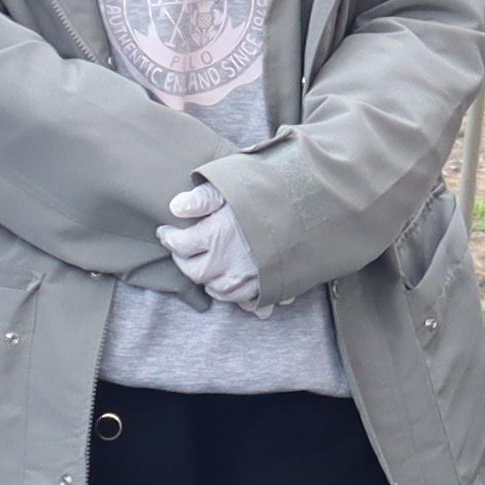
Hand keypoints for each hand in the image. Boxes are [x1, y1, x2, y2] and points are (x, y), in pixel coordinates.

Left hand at [157, 179, 263, 303]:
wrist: (318, 210)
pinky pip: (244, 300)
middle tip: (182, 251)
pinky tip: (233, 282)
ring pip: (217, 290)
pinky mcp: (269, 287)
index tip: (166, 232)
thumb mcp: (236, 184)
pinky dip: (234, 294)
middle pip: (195, 272)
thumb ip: (204, 197)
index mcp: (217, 235)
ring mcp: (250, 278)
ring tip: (207, 266)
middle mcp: (230, 262)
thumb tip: (176, 206)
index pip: (180, 245)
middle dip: (184, 262)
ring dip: (208, 279)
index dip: (169, 238)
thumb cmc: (274, 192)